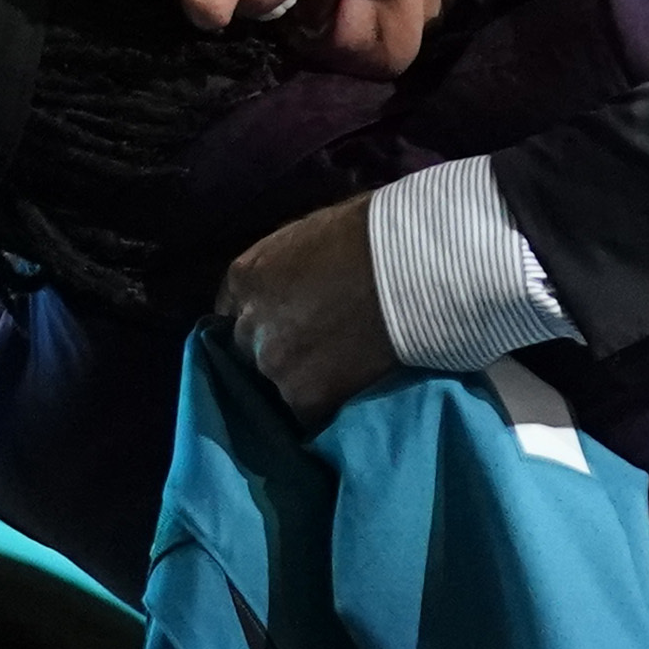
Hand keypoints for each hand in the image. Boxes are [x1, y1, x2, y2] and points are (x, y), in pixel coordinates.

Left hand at [212, 196, 399, 425]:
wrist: (415, 271)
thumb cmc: (373, 236)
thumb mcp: (307, 236)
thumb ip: (284, 266)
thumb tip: (292, 282)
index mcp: (246, 278)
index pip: (233, 312)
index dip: (264, 319)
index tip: (287, 324)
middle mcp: (249, 324)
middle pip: (250, 349)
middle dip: (279, 348)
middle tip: (319, 346)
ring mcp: (274, 364)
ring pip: (277, 383)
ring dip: (302, 380)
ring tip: (341, 371)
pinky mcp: (305, 396)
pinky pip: (307, 413)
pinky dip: (326, 406)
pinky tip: (350, 391)